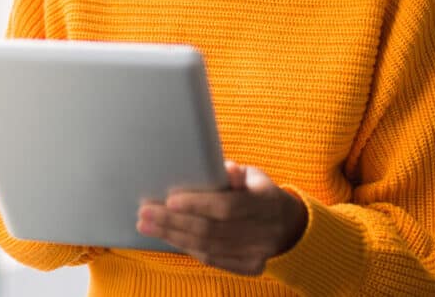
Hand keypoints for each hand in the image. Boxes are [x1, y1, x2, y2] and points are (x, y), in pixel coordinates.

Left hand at [136, 160, 307, 275]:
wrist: (289, 225)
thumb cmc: (259, 192)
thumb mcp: (255, 176)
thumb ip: (236, 174)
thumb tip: (225, 168)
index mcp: (265, 202)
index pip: (226, 206)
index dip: (198, 205)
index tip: (169, 200)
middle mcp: (263, 231)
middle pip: (211, 230)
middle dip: (173, 222)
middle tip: (144, 213)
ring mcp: (257, 252)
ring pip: (208, 248)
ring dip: (173, 236)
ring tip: (147, 225)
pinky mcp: (251, 266)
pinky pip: (213, 260)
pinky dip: (188, 248)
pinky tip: (168, 238)